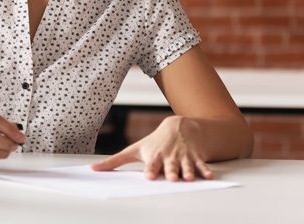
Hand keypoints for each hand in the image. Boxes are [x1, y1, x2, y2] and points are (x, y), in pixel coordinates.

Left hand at [91, 116, 213, 181]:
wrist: (179, 126)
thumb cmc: (153, 142)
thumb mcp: (133, 150)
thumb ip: (114, 161)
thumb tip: (93, 169)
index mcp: (154, 156)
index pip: (152, 165)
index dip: (151, 170)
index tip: (149, 176)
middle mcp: (169, 157)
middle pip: (170, 166)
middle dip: (171, 171)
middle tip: (172, 178)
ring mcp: (183, 157)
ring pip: (186, 166)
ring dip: (188, 172)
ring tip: (188, 178)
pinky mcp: (196, 157)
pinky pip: (202, 165)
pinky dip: (206, 170)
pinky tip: (210, 177)